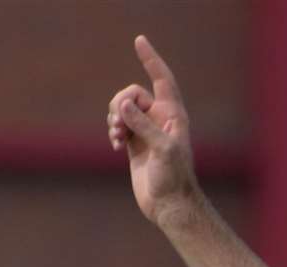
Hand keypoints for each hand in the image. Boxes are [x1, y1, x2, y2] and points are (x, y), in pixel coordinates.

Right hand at [106, 35, 197, 222]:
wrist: (170, 205)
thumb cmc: (173, 179)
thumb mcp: (162, 150)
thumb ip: (143, 125)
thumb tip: (123, 104)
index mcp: (173, 116)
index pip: (162, 80)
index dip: (151, 60)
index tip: (139, 40)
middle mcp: (161, 120)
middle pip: (132, 93)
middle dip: (121, 103)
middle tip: (119, 123)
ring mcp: (147, 131)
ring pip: (123, 108)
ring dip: (114, 118)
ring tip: (117, 137)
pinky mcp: (135, 144)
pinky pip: (118, 125)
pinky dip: (113, 130)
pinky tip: (115, 145)